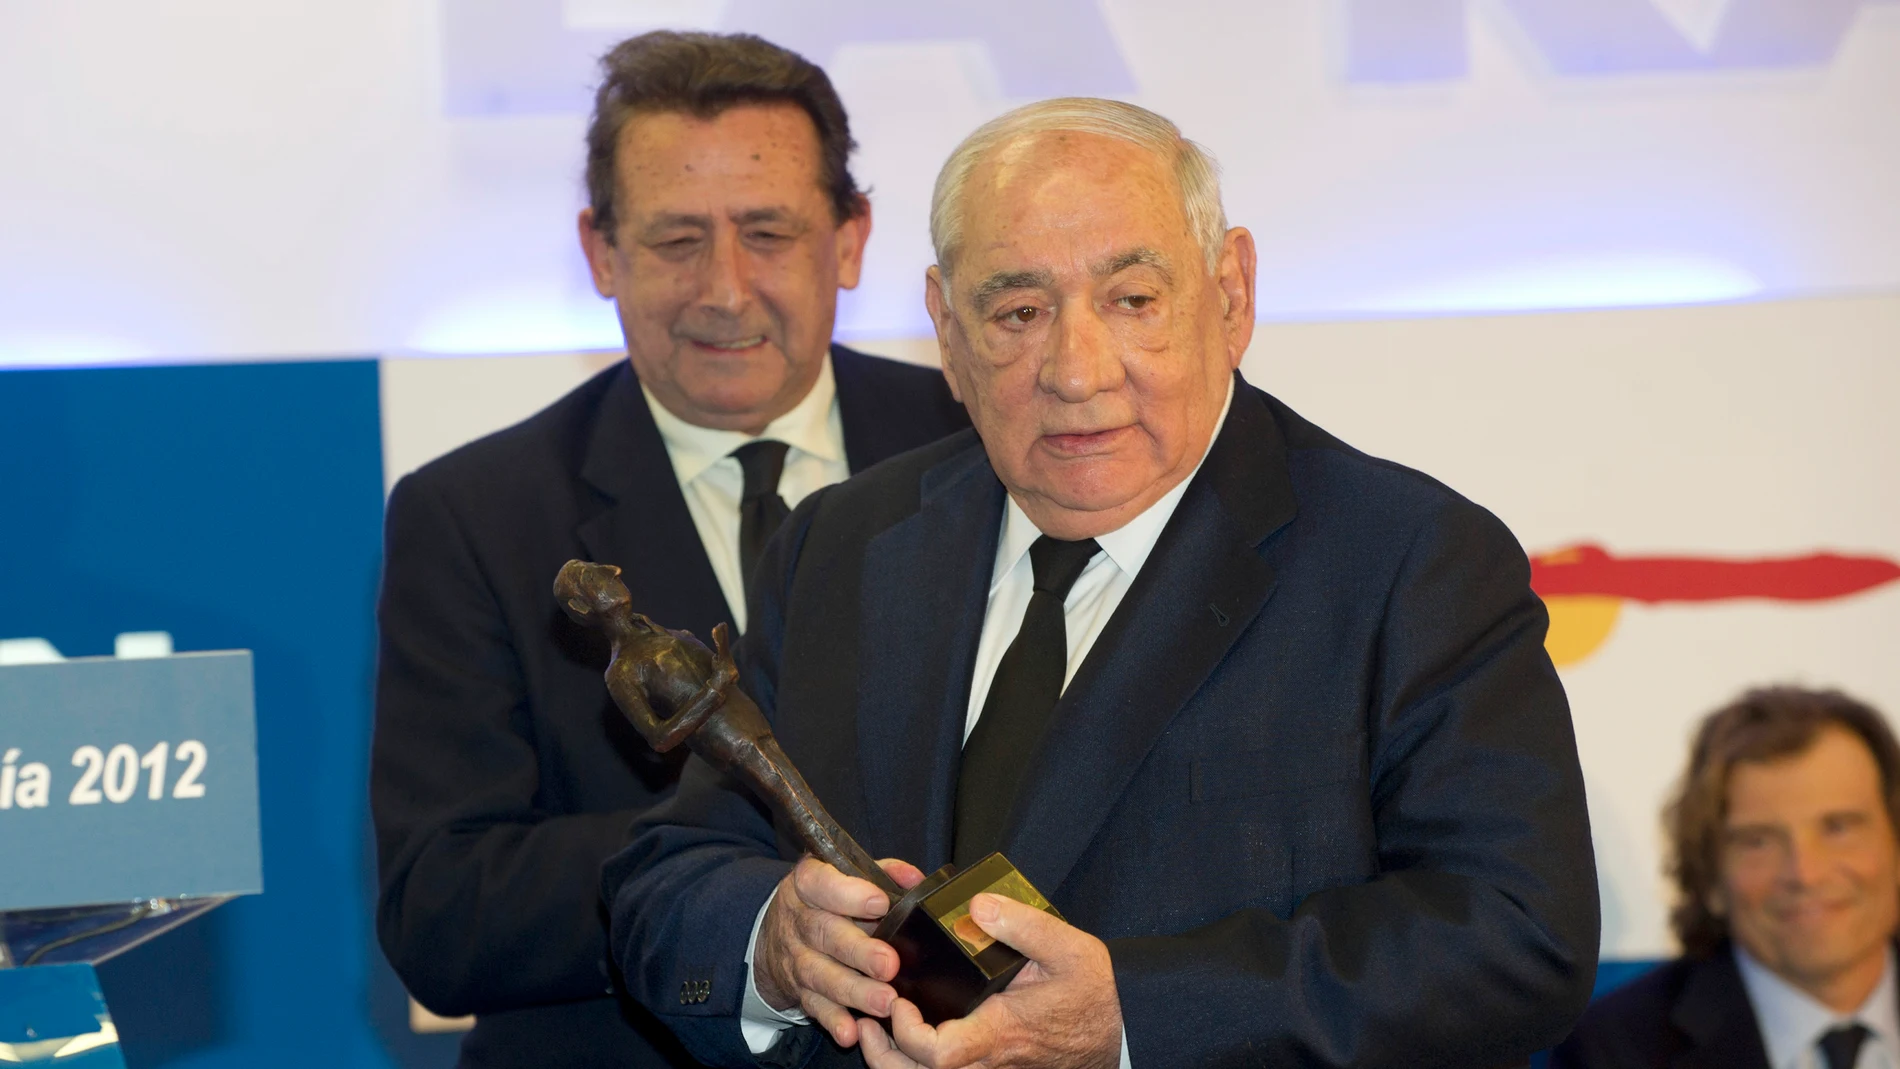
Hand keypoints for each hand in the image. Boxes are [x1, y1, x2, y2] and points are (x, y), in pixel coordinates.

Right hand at [754, 856, 924, 1047]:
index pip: (822, 884)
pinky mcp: (799, 991)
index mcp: (808, 884)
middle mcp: (799, 922)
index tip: (879, 903)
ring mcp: (798, 959)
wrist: (777, 932)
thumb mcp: (843, 875)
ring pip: (822, 976)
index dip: (849, 894)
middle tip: (888, 964)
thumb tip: (914, 879)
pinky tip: (852, 1031)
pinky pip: (816, 1008)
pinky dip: (833, 1021)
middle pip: (826, 935)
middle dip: (859, 952)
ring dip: (854, 991)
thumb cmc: (824, 899)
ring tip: (885, 1002)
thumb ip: (881, 873)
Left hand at [858, 893, 1121, 1068]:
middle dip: (884, 1057)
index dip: (905, 1035)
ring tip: (879, 1032)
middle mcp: (991, 1063)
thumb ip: (1022, 925)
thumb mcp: (1069, 948)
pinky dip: (919, 1067)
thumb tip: (977, 906)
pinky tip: (912, 1041)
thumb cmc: (1096, 994)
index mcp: (1000, 1032)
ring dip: (896, 1066)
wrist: (1123, 1031)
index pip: (938, 1054)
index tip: (898, 1002)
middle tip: (867, 1023)